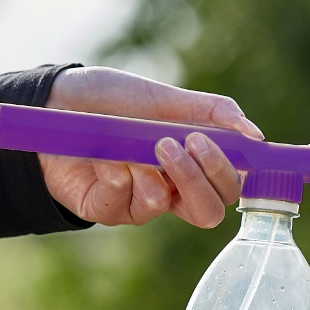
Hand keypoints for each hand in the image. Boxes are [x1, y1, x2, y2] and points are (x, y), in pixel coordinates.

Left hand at [41, 65, 263, 227]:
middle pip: (209, 212)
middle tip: (184, 143)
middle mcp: (169, 189)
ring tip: (141, 143)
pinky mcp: (105, 210)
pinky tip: (105, 155)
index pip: (228, 187)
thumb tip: (255, 136)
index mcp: (191, 165)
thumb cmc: (110, 99)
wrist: (53, 102)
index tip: (221, 144)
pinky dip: (117, 173)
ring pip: (164, 207)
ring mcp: (136, 202)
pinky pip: (123, 202)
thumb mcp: (164, 98)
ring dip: (155, 171)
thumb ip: (211, 113)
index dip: (230, 174)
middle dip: (200, 178)